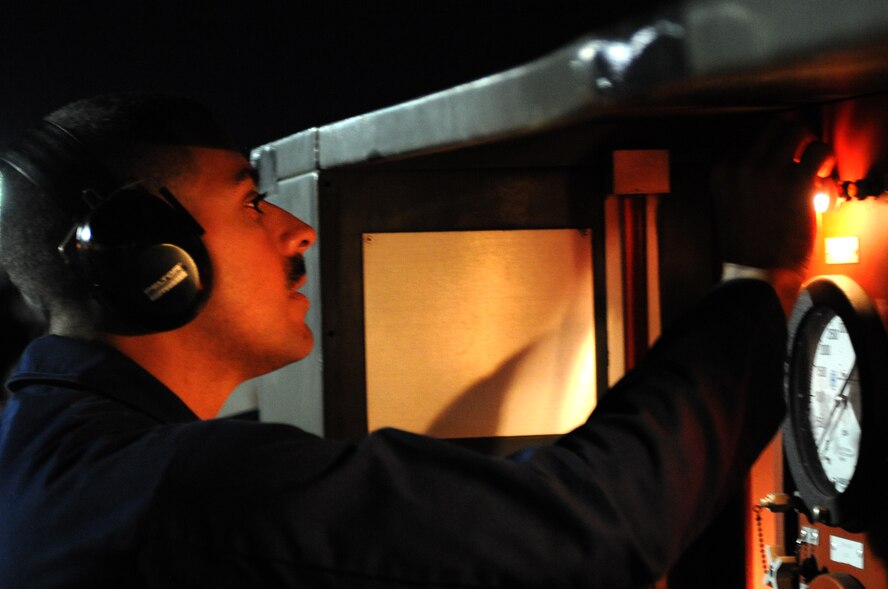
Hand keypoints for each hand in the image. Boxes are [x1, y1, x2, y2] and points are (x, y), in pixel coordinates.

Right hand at [712, 120, 834, 272]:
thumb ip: (746, 181)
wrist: (756, 274)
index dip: (773, 152)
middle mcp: (741, 167)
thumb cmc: (747, 248)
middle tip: (802, 163)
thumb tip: (779, 164)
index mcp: (721, 172)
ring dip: (811, 149)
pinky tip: (822, 189)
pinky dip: (827, 166)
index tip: (782, 171)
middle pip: (775, 127)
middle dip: (794, 141)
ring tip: (814, 173)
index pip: (752, 140)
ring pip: (798, 132)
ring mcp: (766, 173)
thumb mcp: (731, 206)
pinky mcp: (794, 183)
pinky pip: (821, 151)